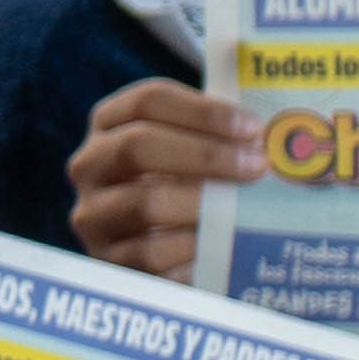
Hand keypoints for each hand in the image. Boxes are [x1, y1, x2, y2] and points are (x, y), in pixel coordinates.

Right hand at [66, 79, 258, 279]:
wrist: (159, 252)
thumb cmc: (184, 186)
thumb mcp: (190, 151)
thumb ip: (216, 136)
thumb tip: (268, 136)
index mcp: (110, 123)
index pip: (148, 101)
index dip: (203, 112)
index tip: (251, 128)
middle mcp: (90, 163)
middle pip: (138, 145)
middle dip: (206, 155)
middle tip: (256, 165)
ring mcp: (93, 212)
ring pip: (144, 201)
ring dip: (203, 203)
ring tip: (242, 207)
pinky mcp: (107, 258)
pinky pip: (151, 252)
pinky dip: (191, 246)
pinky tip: (221, 243)